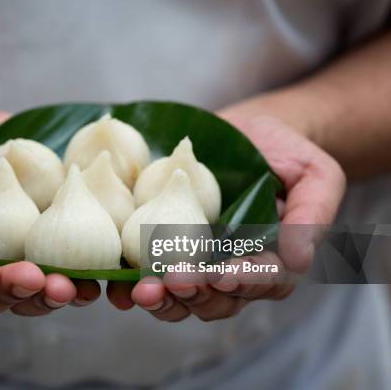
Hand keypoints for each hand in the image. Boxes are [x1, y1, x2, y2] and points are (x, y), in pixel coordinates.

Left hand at [107, 114, 345, 321]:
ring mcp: (198, 262)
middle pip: (217, 301)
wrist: (244, 132)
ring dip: (163, 299)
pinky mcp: (165, 248)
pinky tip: (119, 287)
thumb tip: (299, 259)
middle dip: (195, 294)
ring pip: (182, 299)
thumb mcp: (314, 174)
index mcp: (272, 260)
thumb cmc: (285, 151)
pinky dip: (134, 288)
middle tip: (176, 279)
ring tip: (143, 290)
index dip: (242, 282)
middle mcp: (233, 271)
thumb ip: (312, 215)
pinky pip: (151, 277)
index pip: (262, 282)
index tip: (222, 276)